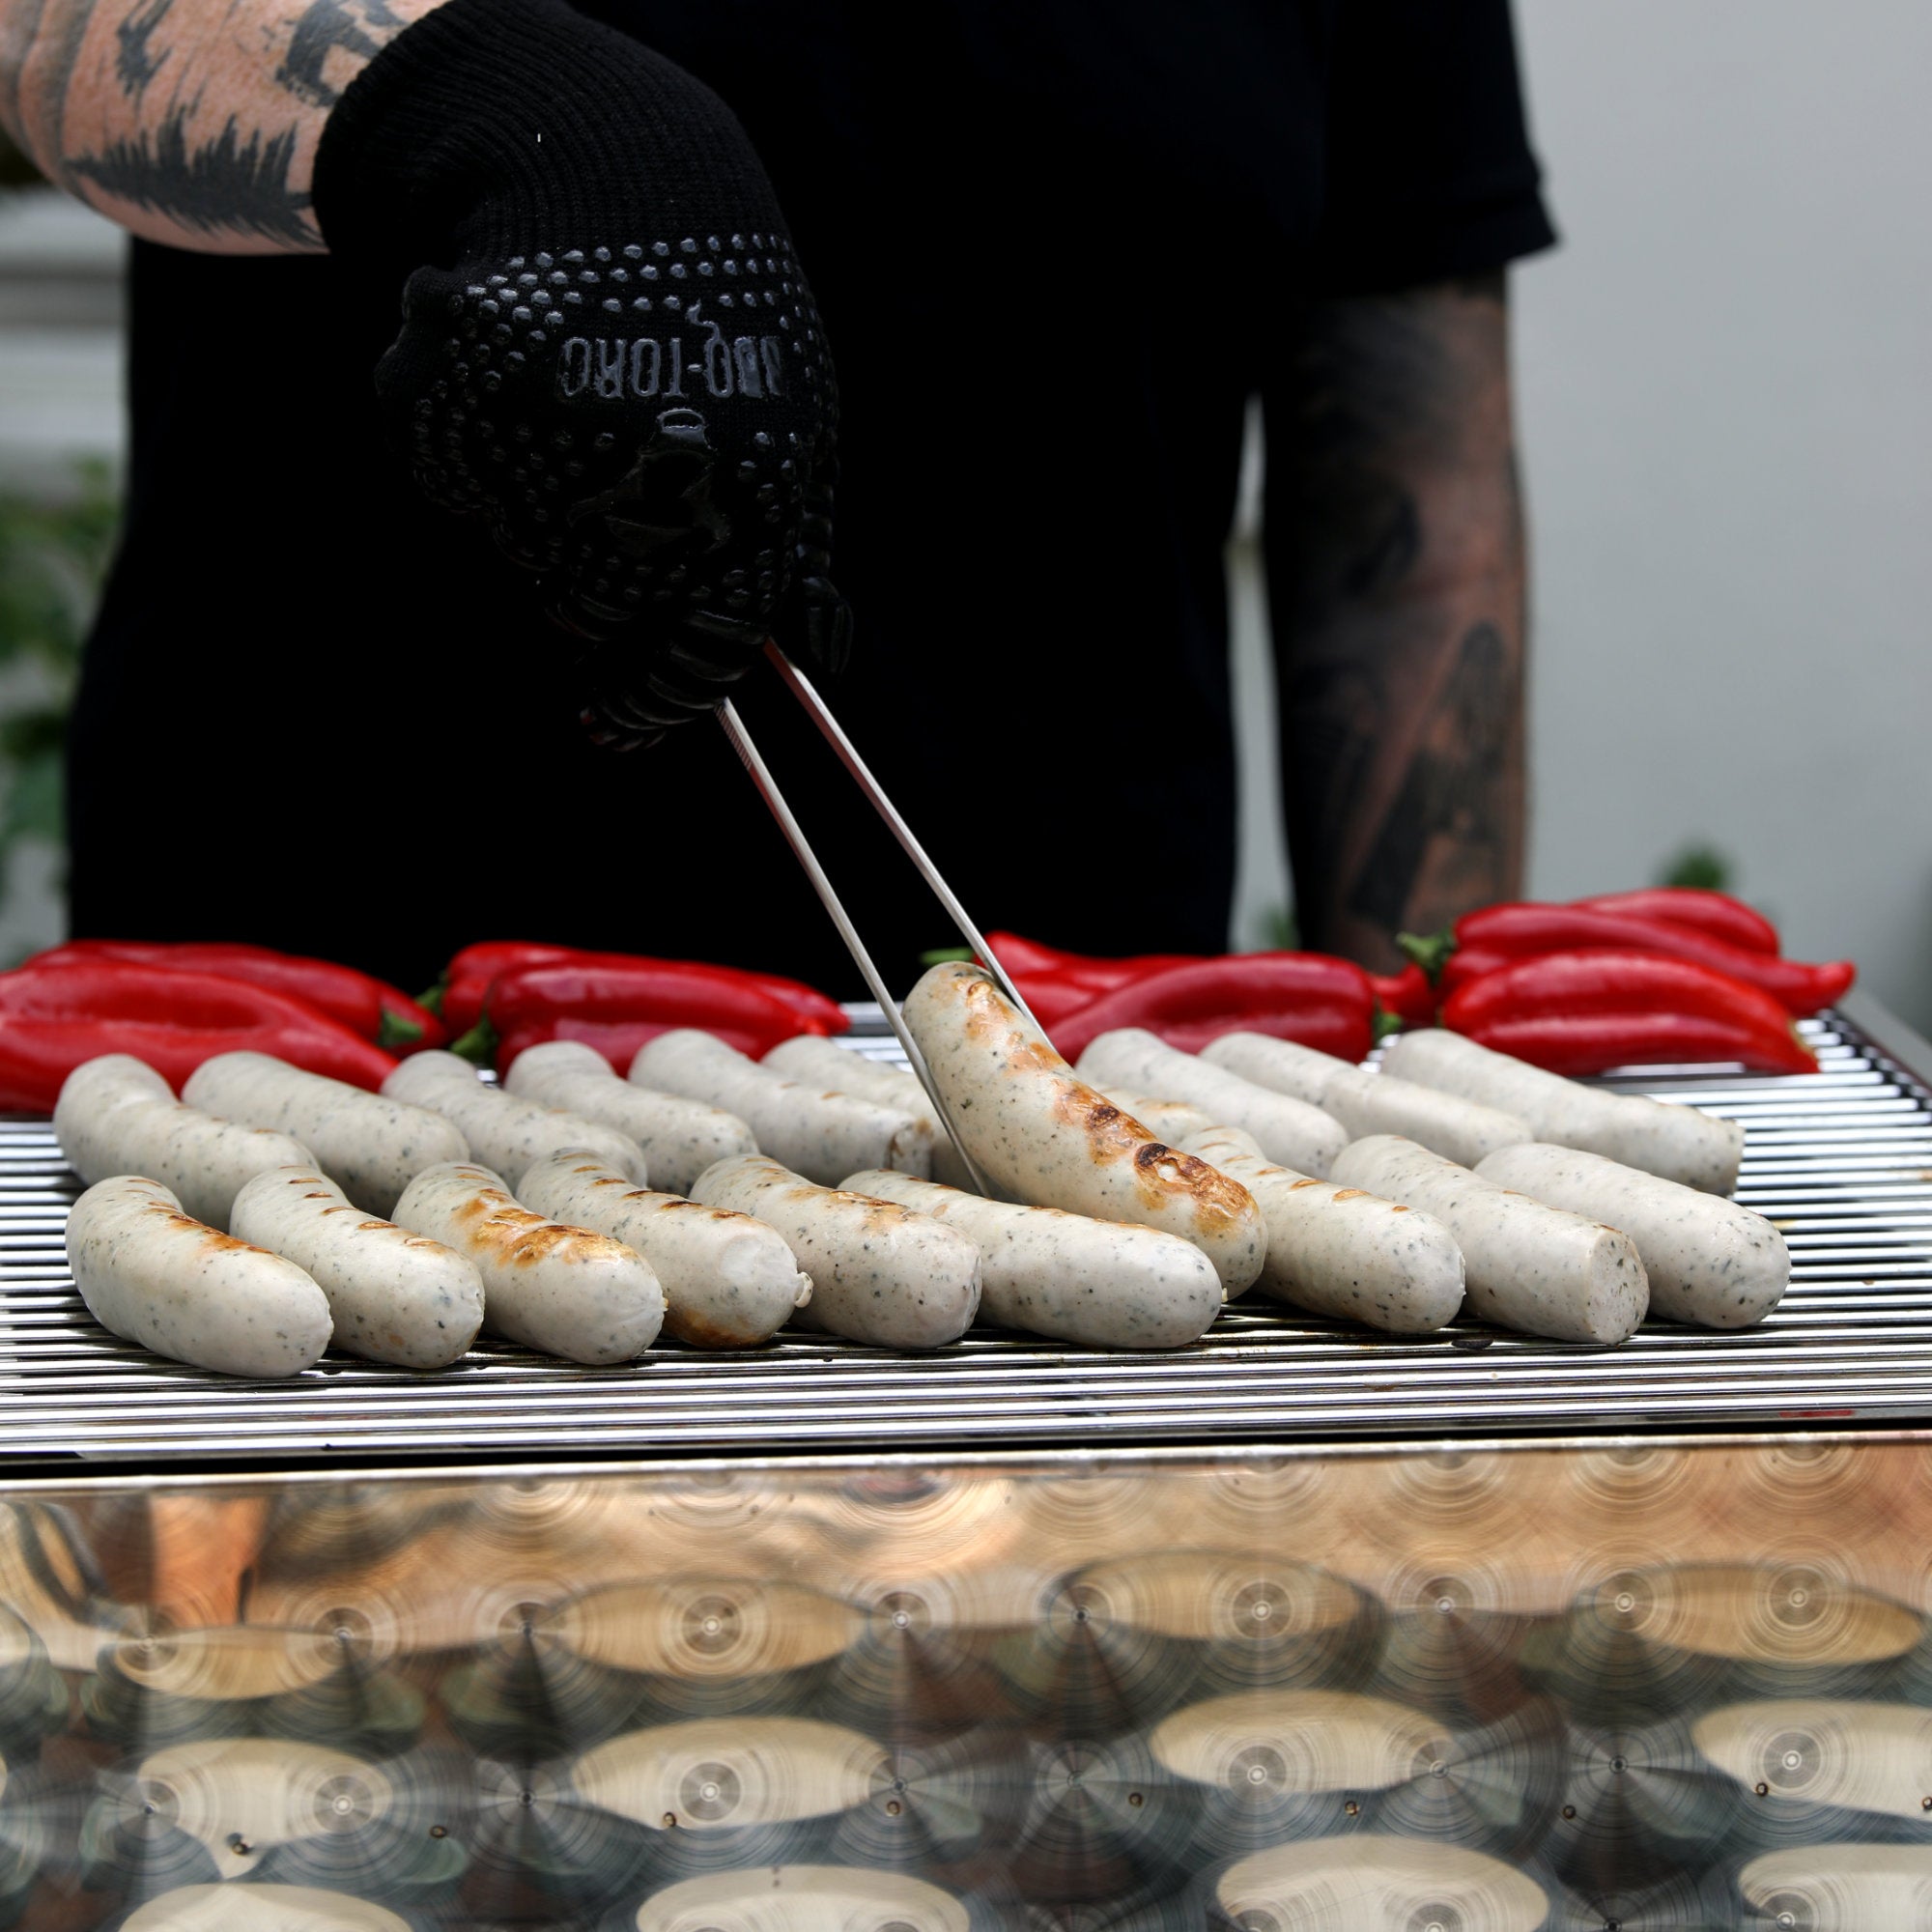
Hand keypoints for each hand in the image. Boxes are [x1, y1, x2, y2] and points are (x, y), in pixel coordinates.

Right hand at [312, 0, 849, 746]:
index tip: (622, 724)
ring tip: (577, 412)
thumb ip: (799, 551)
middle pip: (597, 617)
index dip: (656, 702)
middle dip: (595, 596)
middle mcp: (641, 489)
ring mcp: (543, 452)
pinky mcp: (450, 415)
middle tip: (601, 516)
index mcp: (743, 504)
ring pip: (522, 551)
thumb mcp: (799, 429)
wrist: (609, 173)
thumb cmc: (723, 320)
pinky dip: (483, 454)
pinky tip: (523, 386)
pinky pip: (459, 487)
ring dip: (543, 509)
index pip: (696, 658)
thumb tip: (819, 659)